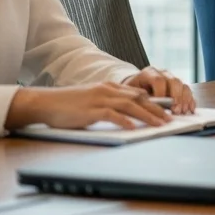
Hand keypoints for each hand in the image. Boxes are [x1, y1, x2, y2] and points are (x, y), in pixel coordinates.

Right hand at [4, 82, 171, 130]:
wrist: (45, 102)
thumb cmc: (68, 104)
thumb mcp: (93, 99)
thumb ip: (109, 104)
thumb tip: (126, 115)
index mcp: (109, 87)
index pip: (137, 93)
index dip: (153, 102)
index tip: (166, 110)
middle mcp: (107, 90)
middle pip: (138, 98)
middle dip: (156, 109)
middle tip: (169, 119)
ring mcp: (99, 99)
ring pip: (130, 106)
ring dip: (147, 115)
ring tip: (159, 124)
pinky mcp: (90, 110)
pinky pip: (112, 115)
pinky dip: (124, 121)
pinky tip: (133, 128)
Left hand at [122, 67, 195, 114]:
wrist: (136, 85)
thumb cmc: (132, 92)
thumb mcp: (131, 94)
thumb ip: (141, 98)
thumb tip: (152, 107)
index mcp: (149, 73)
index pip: (158, 80)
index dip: (161, 93)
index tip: (160, 106)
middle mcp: (162, 73)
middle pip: (174, 81)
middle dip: (176, 97)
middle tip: (176, 111)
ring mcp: (172, 78)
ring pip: (183, 85)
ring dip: (185, 100)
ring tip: (183, 112)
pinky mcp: (178, 85)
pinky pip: (187, 90)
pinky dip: (190, 100)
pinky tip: (190, 109)